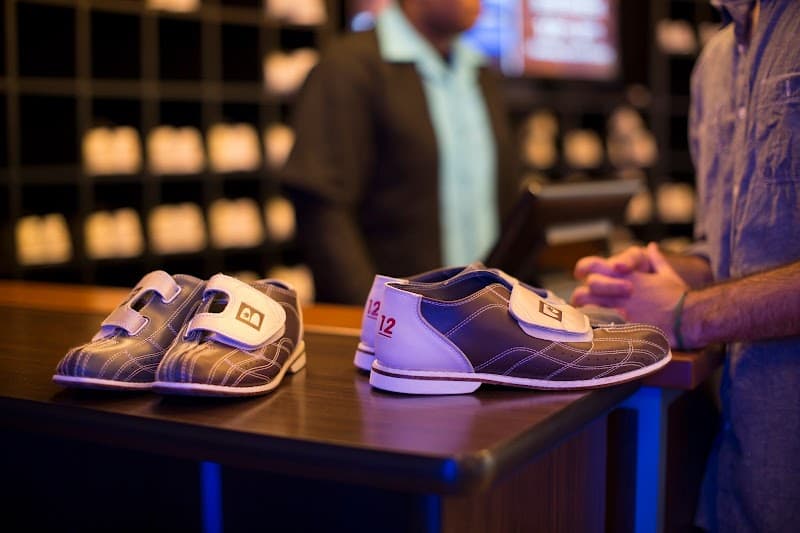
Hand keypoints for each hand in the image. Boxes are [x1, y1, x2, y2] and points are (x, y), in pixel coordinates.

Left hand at [574, 243, 689, 345]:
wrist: (690, 318)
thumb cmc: (679, 298)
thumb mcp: (667, 275)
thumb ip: (656, 261)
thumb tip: (652, 247)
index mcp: (625, 276)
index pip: (591, 265)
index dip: (583, 270)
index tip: (582, 276)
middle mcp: (618, 291)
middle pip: (583, 291)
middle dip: (581, 297)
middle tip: (585, 305)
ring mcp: (618, 310)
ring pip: (586, 309)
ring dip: (585, 313)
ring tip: (587, 319)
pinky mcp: (621, 328)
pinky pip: (598, 327)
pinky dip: (594, 328)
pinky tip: (596, 332)